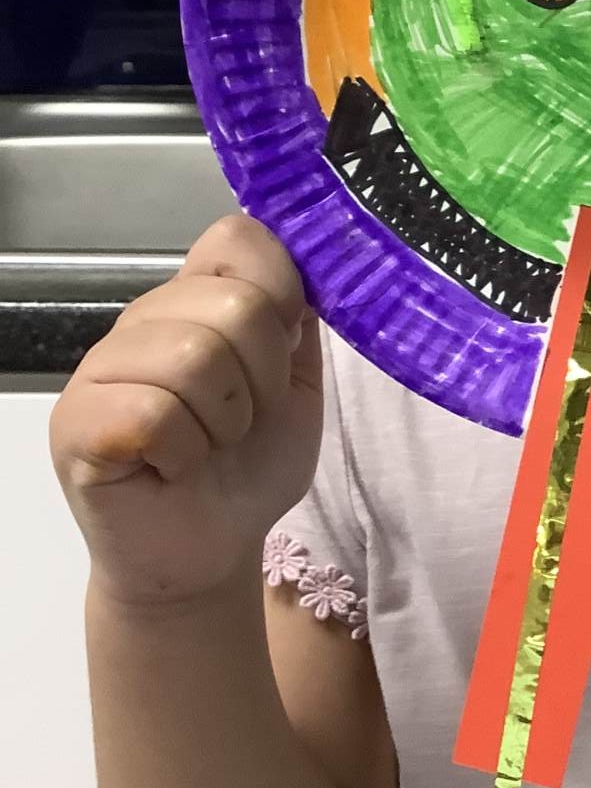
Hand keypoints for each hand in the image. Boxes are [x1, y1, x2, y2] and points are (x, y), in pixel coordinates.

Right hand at [52, 216, 322, 608]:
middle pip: (232, 302)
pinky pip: (152, 413)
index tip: (286, 347)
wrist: (210, 550)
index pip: (237, 237)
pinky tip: (172, 468)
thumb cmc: (250, 465)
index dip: (280, 289)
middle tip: (245, 420)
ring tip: (210, 445)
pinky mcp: (76, 421)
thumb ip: (303, 322)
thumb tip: (316, 263)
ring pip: (194, 356)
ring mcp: (102, 366)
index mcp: (198, 298)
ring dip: (226, 420)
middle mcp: (145, 319)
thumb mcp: (302, 387)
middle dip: (265, 376)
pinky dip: (184, 451)